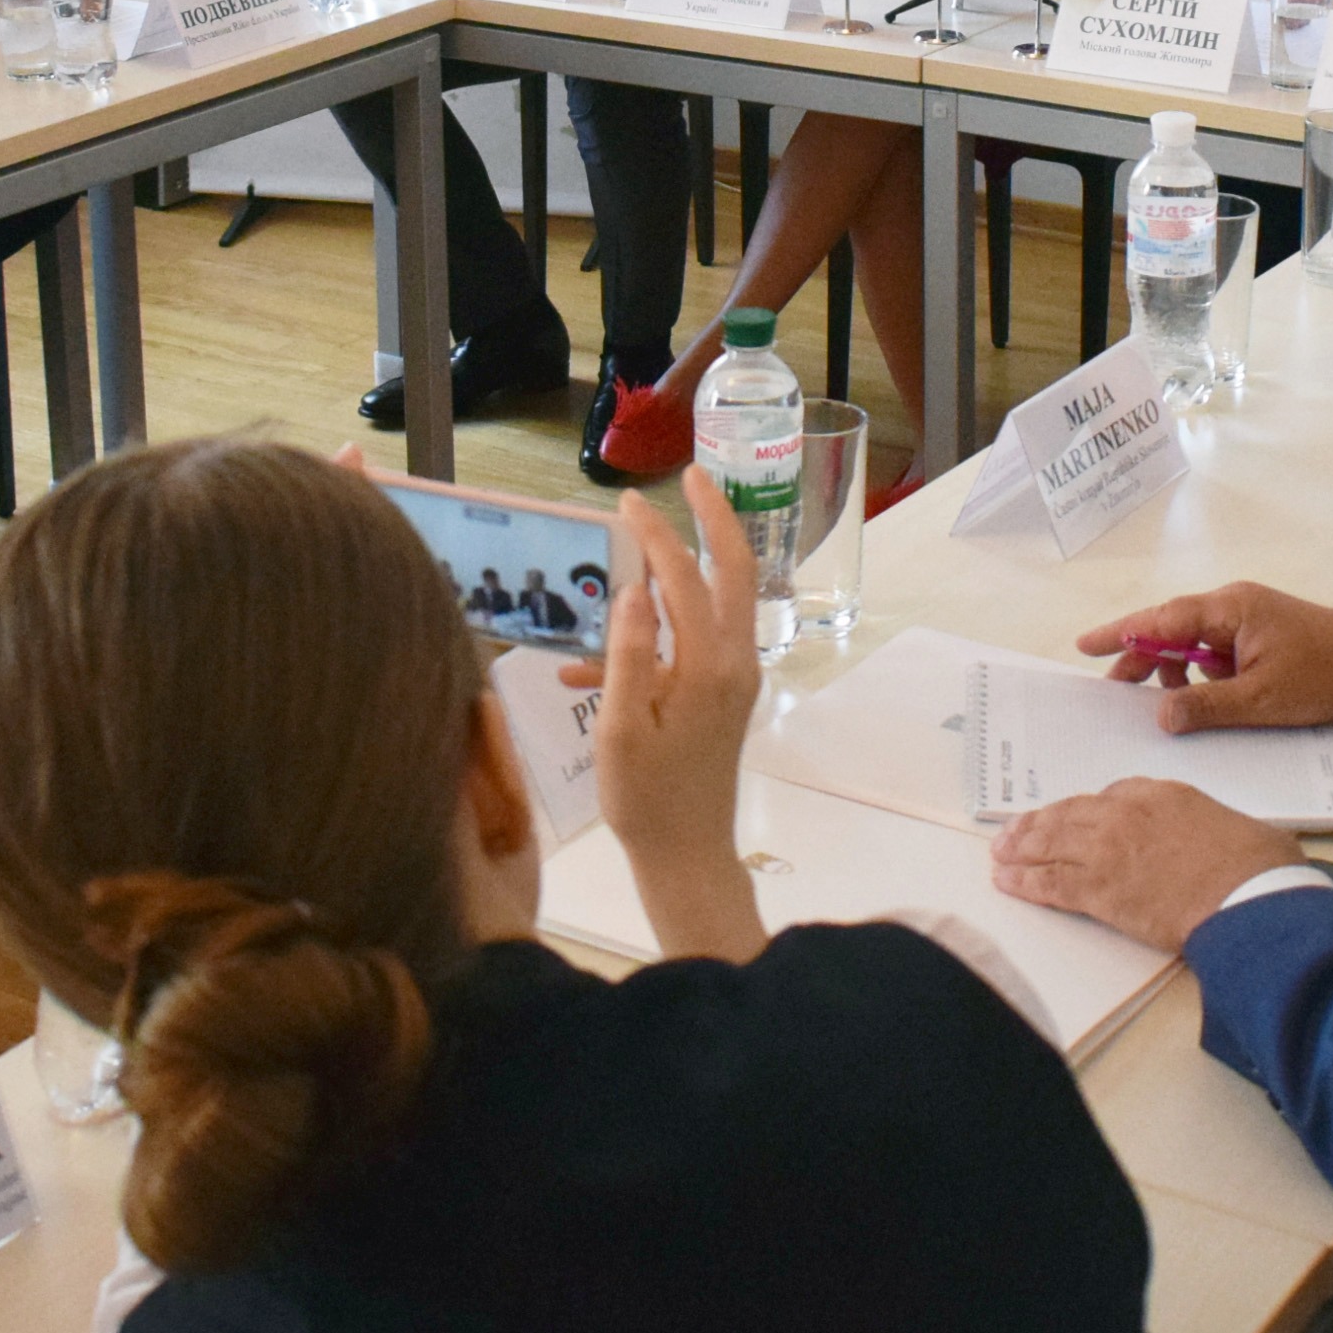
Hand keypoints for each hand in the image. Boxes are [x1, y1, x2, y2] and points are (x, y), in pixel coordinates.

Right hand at [561, 471, 765, 960]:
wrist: (688, 855)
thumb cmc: (646, 798)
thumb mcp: (620, 729)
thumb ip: (627, 656)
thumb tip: (633, 588)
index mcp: (707, 668)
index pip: (683, 580)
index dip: (655, 536)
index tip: (625, 502)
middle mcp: (733, 664)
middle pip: (733, 571)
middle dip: (713, 520)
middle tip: (690, 477)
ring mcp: (735, 679)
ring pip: (720, 601)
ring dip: (691, 565)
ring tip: (648, 539)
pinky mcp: (726, 695)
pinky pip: (699, 641)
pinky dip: (663, 629)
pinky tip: (596, 665)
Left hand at [991, 780, 1302, 952]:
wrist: (1248, 895)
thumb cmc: (1258, 867)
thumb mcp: (1243, 830)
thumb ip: (1218, 832)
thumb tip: (1233, 846)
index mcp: (1162, 794)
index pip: (1113, 794)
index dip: (1090, 811)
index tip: (1078, 817)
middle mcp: (1127, 814)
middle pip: (1070, 814)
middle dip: (1040, 824)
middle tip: (1016, 831)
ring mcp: (1108, 849)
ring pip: (1051, 843)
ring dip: (1022, 848)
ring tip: (1001, 852)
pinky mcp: (1099, 889)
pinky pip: (1049, 882)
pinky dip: (1024, 881)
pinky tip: (1008, 882)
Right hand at [1078, 583, 1332, 731]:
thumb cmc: (1325, 673)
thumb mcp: (1261, 700)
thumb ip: (1206, 706)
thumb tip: (1162, 714)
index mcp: (1229, 609)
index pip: (1160, 619)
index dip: (1121, 634)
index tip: (1085, 644)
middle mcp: (1232, 605)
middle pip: (1171, 627)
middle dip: (1141, 657)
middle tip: (1115, 690)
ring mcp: (1246, 618)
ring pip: (1192, 641)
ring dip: (1174, 669)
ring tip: (1165, 705)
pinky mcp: (1258, 633)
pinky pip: (1214, 649)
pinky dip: (1200, 672)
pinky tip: (1203, 699)